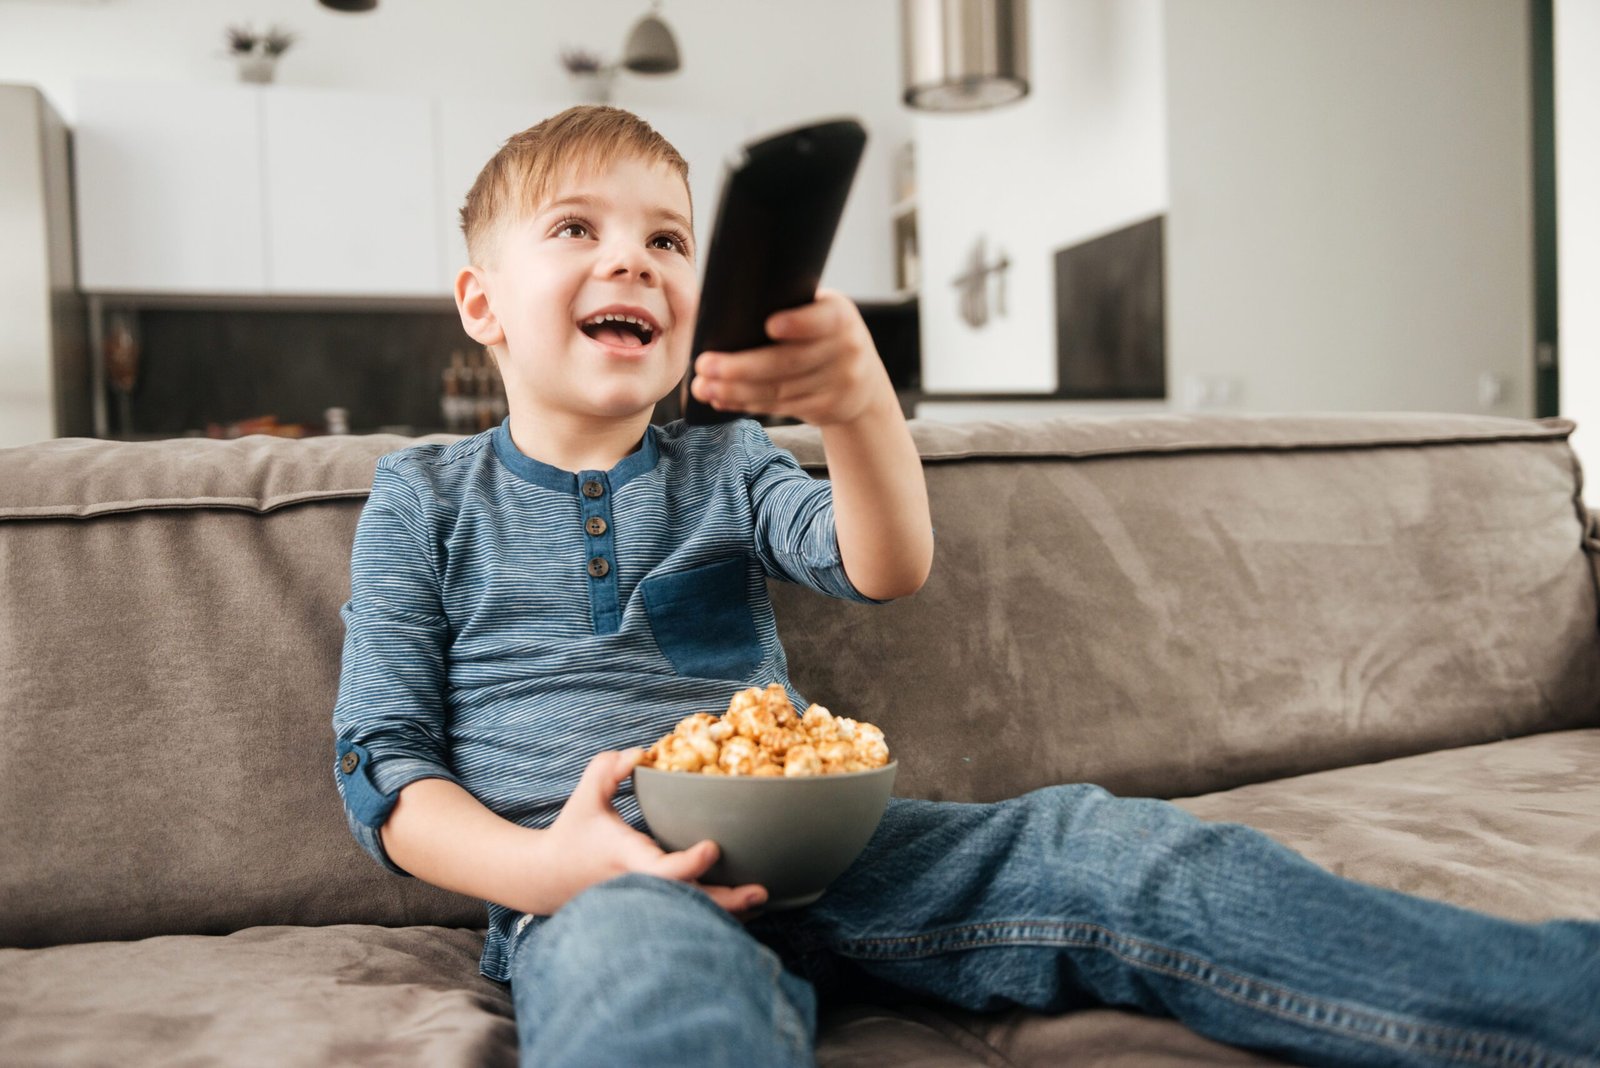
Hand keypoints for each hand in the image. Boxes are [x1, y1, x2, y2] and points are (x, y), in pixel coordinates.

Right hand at [537, 749, 768, 917]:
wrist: (549, 878)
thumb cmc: (573, 832)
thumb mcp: (585, 796)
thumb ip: (608, 769)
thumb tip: (641, 752)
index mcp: (627, 858)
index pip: (661, 869)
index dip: (688, 863)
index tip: (712, 847)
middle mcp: (641, 886)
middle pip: (687, 902)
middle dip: (725, 901)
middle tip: (760, 891)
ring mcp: (646, 904)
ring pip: (691, 917)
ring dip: (728, 913)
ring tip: (763, 900)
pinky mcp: (652, 911)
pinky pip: (687, 918)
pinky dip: (717, 916)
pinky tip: (745, 909)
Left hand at [689, 289, 896, 426]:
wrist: (863, 381)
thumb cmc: (823, 336)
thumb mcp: (821, 314)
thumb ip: (790, 309)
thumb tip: (725, 310)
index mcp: (840, 315)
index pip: (822, 319)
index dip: (798, 324)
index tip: (770, 326)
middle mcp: (846, 349)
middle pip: (788, 362)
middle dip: (741, 366)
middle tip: (705, 365)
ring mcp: (840, 383)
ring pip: (779, 389)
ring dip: (736, 390)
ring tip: (703, 386)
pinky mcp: (828, 408)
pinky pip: (781, 407)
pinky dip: (748, 403)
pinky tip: (723, 399)